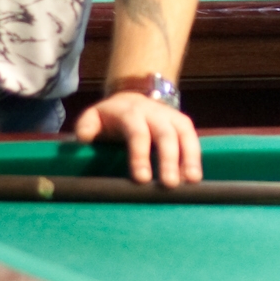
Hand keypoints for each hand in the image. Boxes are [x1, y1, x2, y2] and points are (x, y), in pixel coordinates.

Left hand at [74, 91, 201, 186]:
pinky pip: (192, 138)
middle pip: (165, 135)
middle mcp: (154, 113)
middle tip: (169, 184)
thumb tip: (84, 138)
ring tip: (191, 181)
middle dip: (168, 160)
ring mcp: (171, 117)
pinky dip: (195, 157)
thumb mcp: (94, 116)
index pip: (137, 133)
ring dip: (189, 158)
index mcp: (130, 113)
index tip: (142, 179)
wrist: (132, 96)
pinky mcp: (183, 123)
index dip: (140, 156)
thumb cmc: (111, 116)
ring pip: (183, 135)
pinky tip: (195, 177)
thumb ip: (87, 126)